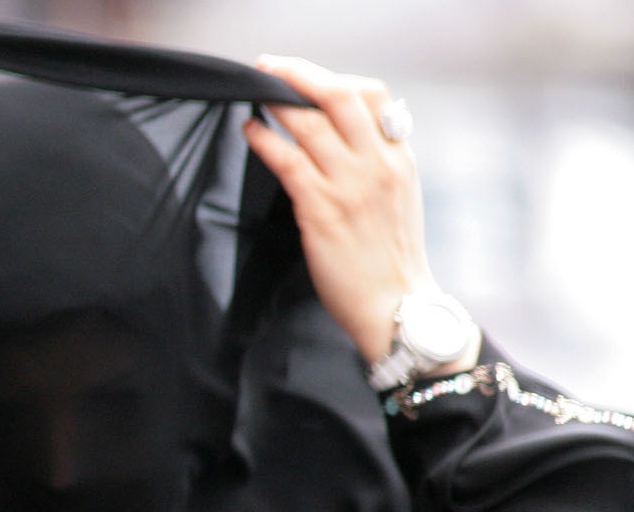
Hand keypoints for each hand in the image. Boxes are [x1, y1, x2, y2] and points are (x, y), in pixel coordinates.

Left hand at [242, 56, 475, 370]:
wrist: (396, 306)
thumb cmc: (391, 259)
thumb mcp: (399, 199)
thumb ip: (379, 164)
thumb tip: (349, 139)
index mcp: (399, 159)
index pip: (374, 96)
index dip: (335, 79)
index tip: (307, 77)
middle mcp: (377, 165)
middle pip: (338, 97)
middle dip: (299, 74)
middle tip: (269, 67)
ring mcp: (349, 186)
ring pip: (308, 124)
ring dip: (274, 102)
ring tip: (252, 93)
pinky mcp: (321, 210)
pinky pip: (287, 160)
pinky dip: (265, 138)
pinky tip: (250, 130)